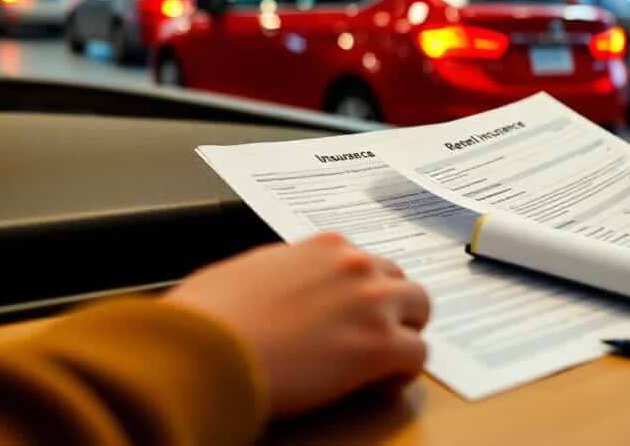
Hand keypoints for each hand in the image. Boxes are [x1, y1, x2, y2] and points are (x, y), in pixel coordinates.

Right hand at [164, 232, 429, 416]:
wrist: (209, 347)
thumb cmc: (212, 315)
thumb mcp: (250, 271)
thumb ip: (283, 274)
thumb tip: (280, 292)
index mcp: (324, 247)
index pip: (363, 262)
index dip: (361, 290)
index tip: (352, 311)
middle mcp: (354, 265)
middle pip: (400, 279)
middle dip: (393, 306)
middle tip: (376, 334)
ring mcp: (371, 301)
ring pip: (420, 309)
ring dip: (406, 332)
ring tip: (384, 361)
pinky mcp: (380, 344)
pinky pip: (419, 354)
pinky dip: (404, 371)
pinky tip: (381, 383)